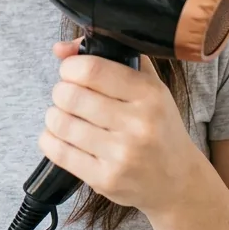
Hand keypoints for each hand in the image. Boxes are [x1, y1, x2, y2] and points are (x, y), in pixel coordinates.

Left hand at [38, 40, 200, 219]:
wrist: (178, 180)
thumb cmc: (158, 126)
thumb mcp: (147, 85)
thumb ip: (108, 57)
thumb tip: (59, 49)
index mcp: (149, 93)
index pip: (91, 69)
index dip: (70, 67)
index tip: (71, 71)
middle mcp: (138, 124)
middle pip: (70, 96)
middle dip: (61, 92)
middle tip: (69, 95)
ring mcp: (122, 155)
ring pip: (60, 123)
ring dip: (54, 116)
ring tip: (66, 116)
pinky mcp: (106, 180)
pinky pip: (58, 152)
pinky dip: (50, 139)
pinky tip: (62, 137)